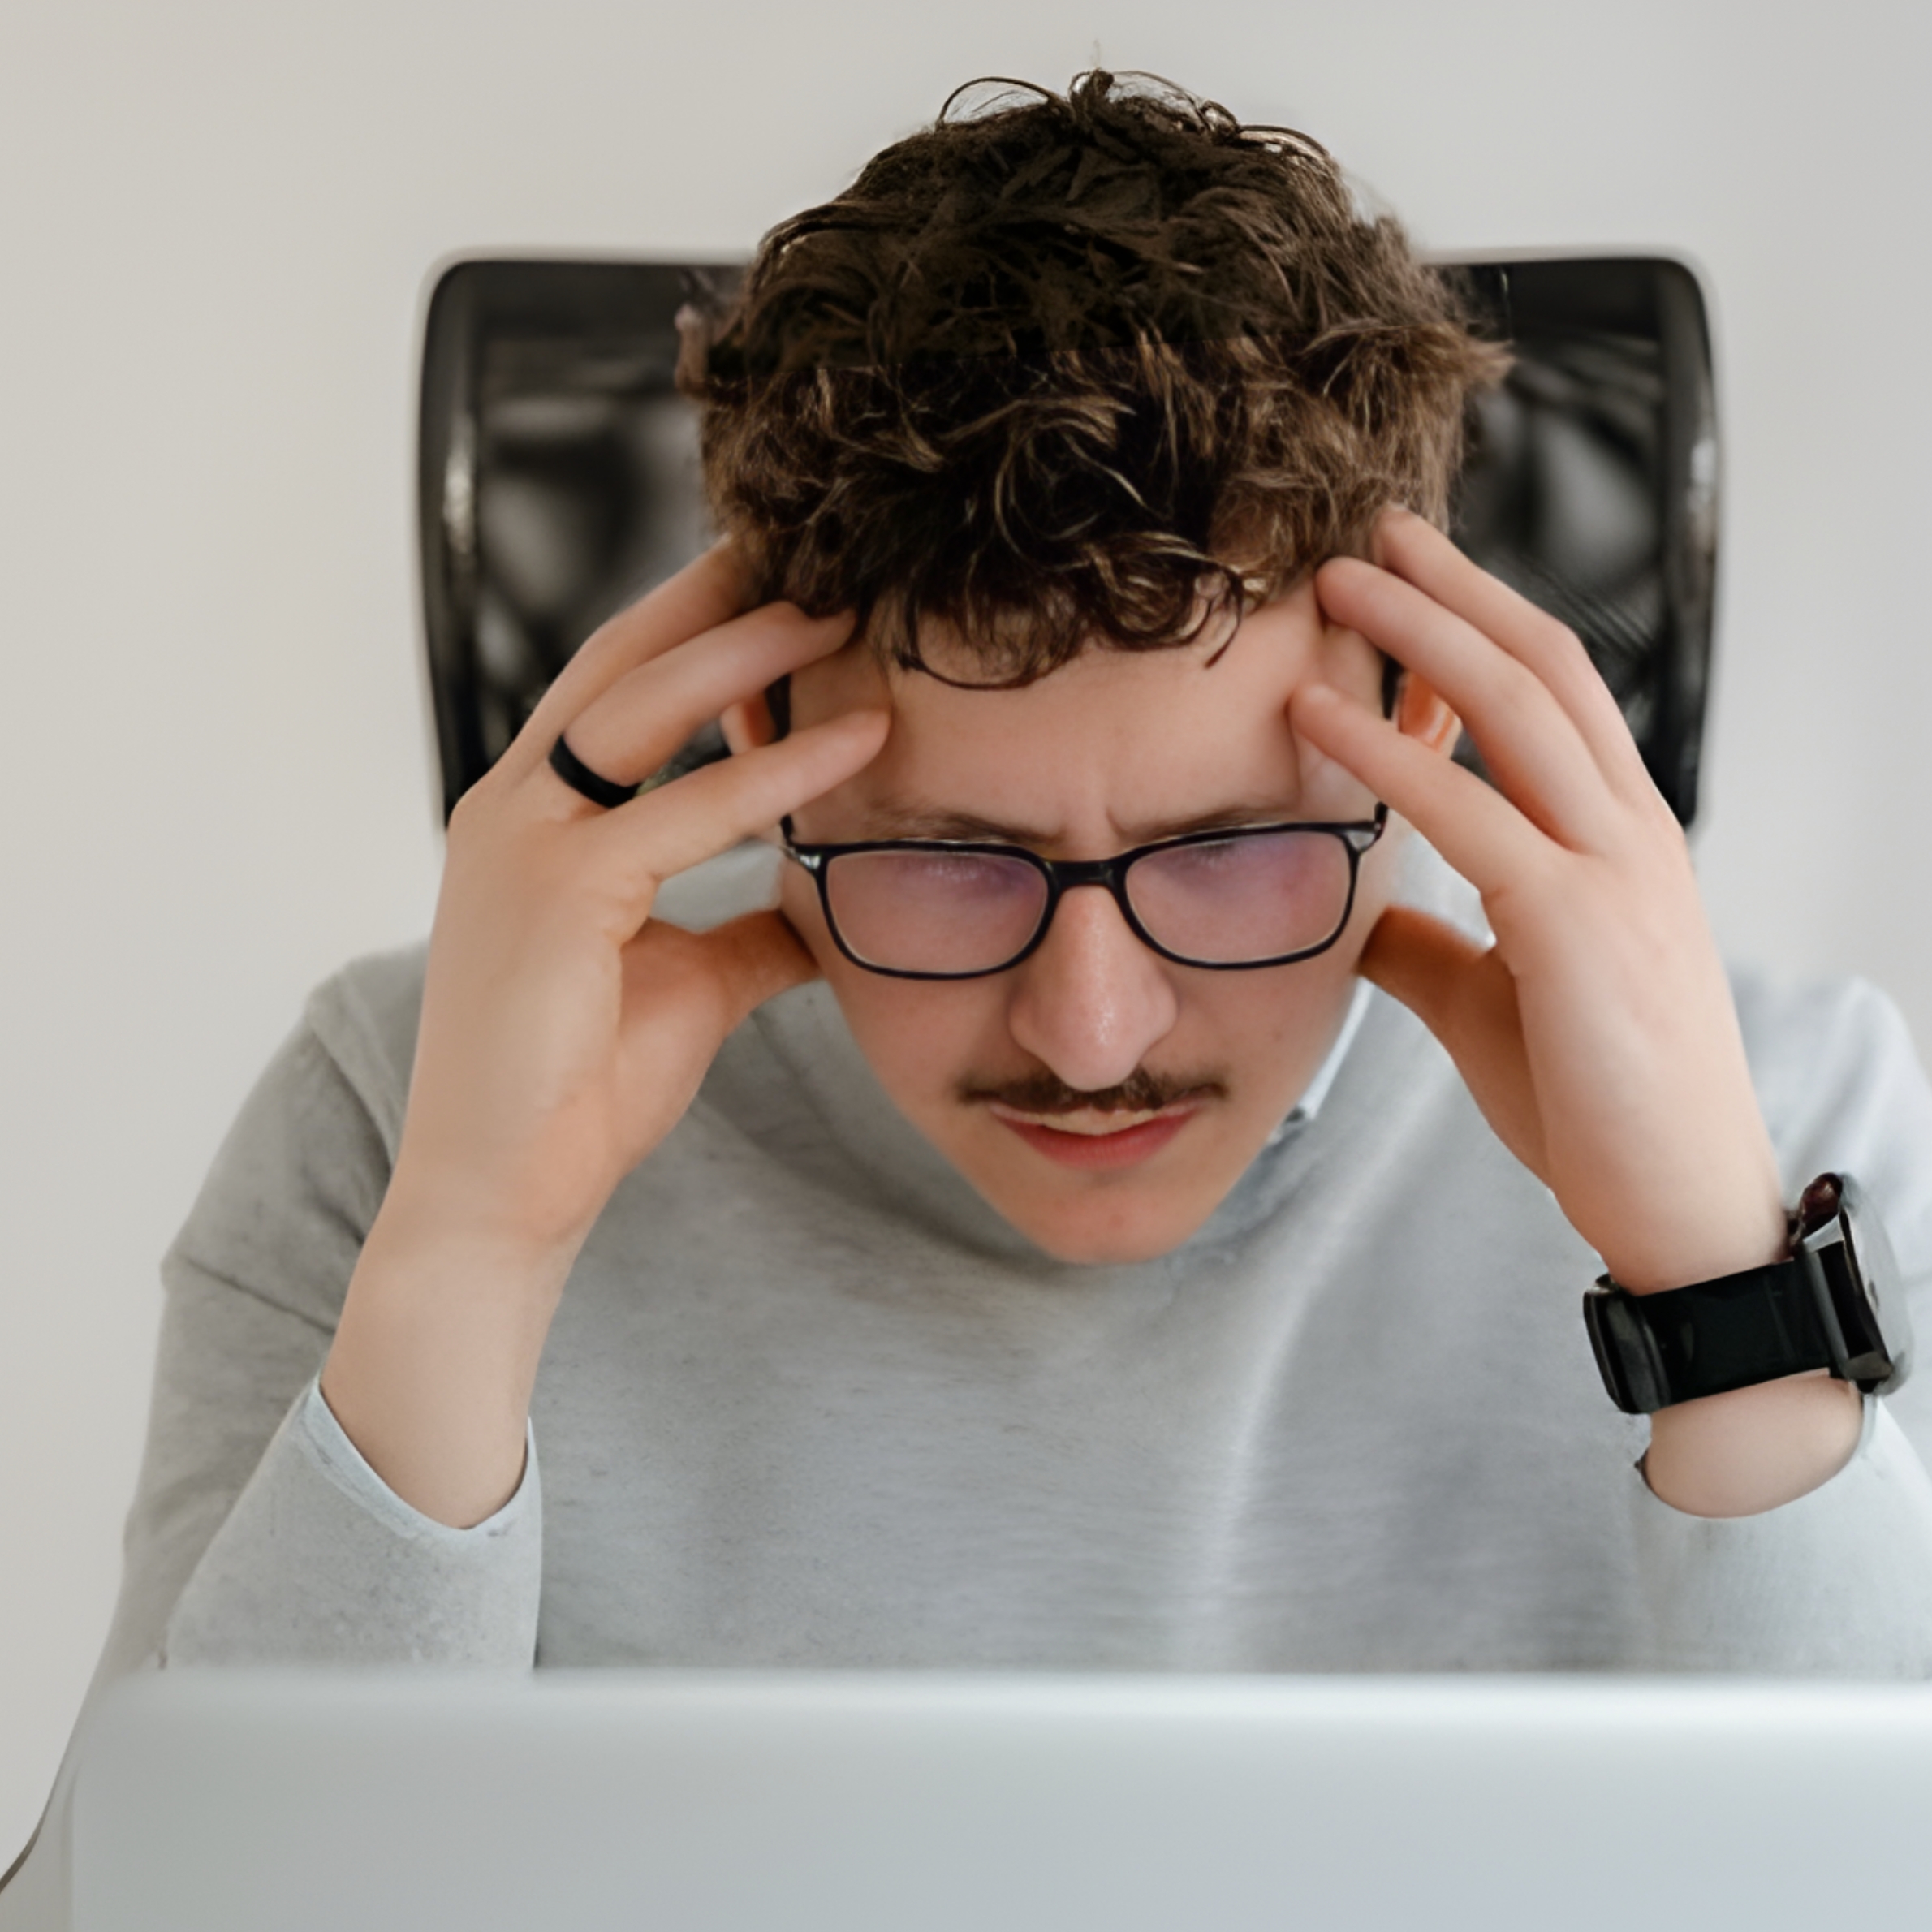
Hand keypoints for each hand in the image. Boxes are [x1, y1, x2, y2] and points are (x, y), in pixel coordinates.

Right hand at [322, 545, 886, 1523]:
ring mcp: (521, 841)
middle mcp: (511, 807)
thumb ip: (747, 923)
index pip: (615, 689)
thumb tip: (825, 898)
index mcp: (530, 818)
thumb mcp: (689, 979)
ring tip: (846, 608)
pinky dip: (778, 773)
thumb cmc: (582, 1086)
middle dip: (716, 594)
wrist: (508, 1195)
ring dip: (751, 650)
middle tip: (811, 542)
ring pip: (644, 708)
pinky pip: (687, 808)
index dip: (694, 626)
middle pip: (621, 663)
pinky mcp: (556, 892)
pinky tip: (861, 741)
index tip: (779, 580)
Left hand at [1292, 509, 1856, 1513]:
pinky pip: (1471, 816)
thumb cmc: (1597, 1103)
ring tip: (1338, 582)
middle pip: (1540, 667)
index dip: (1482, 623)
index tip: (1409, 576)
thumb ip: (1432, 943)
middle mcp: (1631, 831)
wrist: (1681, 1206)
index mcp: (1622, 839)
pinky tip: (1316, 717)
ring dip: (1422, 632)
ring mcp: (1616, 871)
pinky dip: (1389, 757)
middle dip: (1453, 589)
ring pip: (1518, 708)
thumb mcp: (1497, 1000)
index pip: (1555, 695)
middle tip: (1369, 533)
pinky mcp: (1579, 928)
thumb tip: (1359, 918)